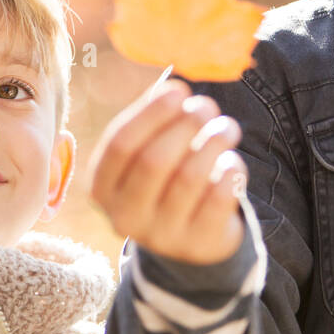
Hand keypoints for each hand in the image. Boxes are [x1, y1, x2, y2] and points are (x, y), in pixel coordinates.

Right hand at [88, 76, 247, 265]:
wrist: (187, 241)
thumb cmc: (163, 182)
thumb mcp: (142, 158)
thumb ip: (151, 125)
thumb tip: (175, 89)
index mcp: (102, 188)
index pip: (120, 145)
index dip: (151, 113)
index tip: (179, 90)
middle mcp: (124, 216)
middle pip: (154, 161)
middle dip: (185, 125)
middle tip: (207, 106)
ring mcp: (161, 235)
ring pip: (189, 178)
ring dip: (213, 143)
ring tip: (227, 127)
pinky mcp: (198, 244)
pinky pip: (218, 199)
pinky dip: (230, 172)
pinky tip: (232, 160)